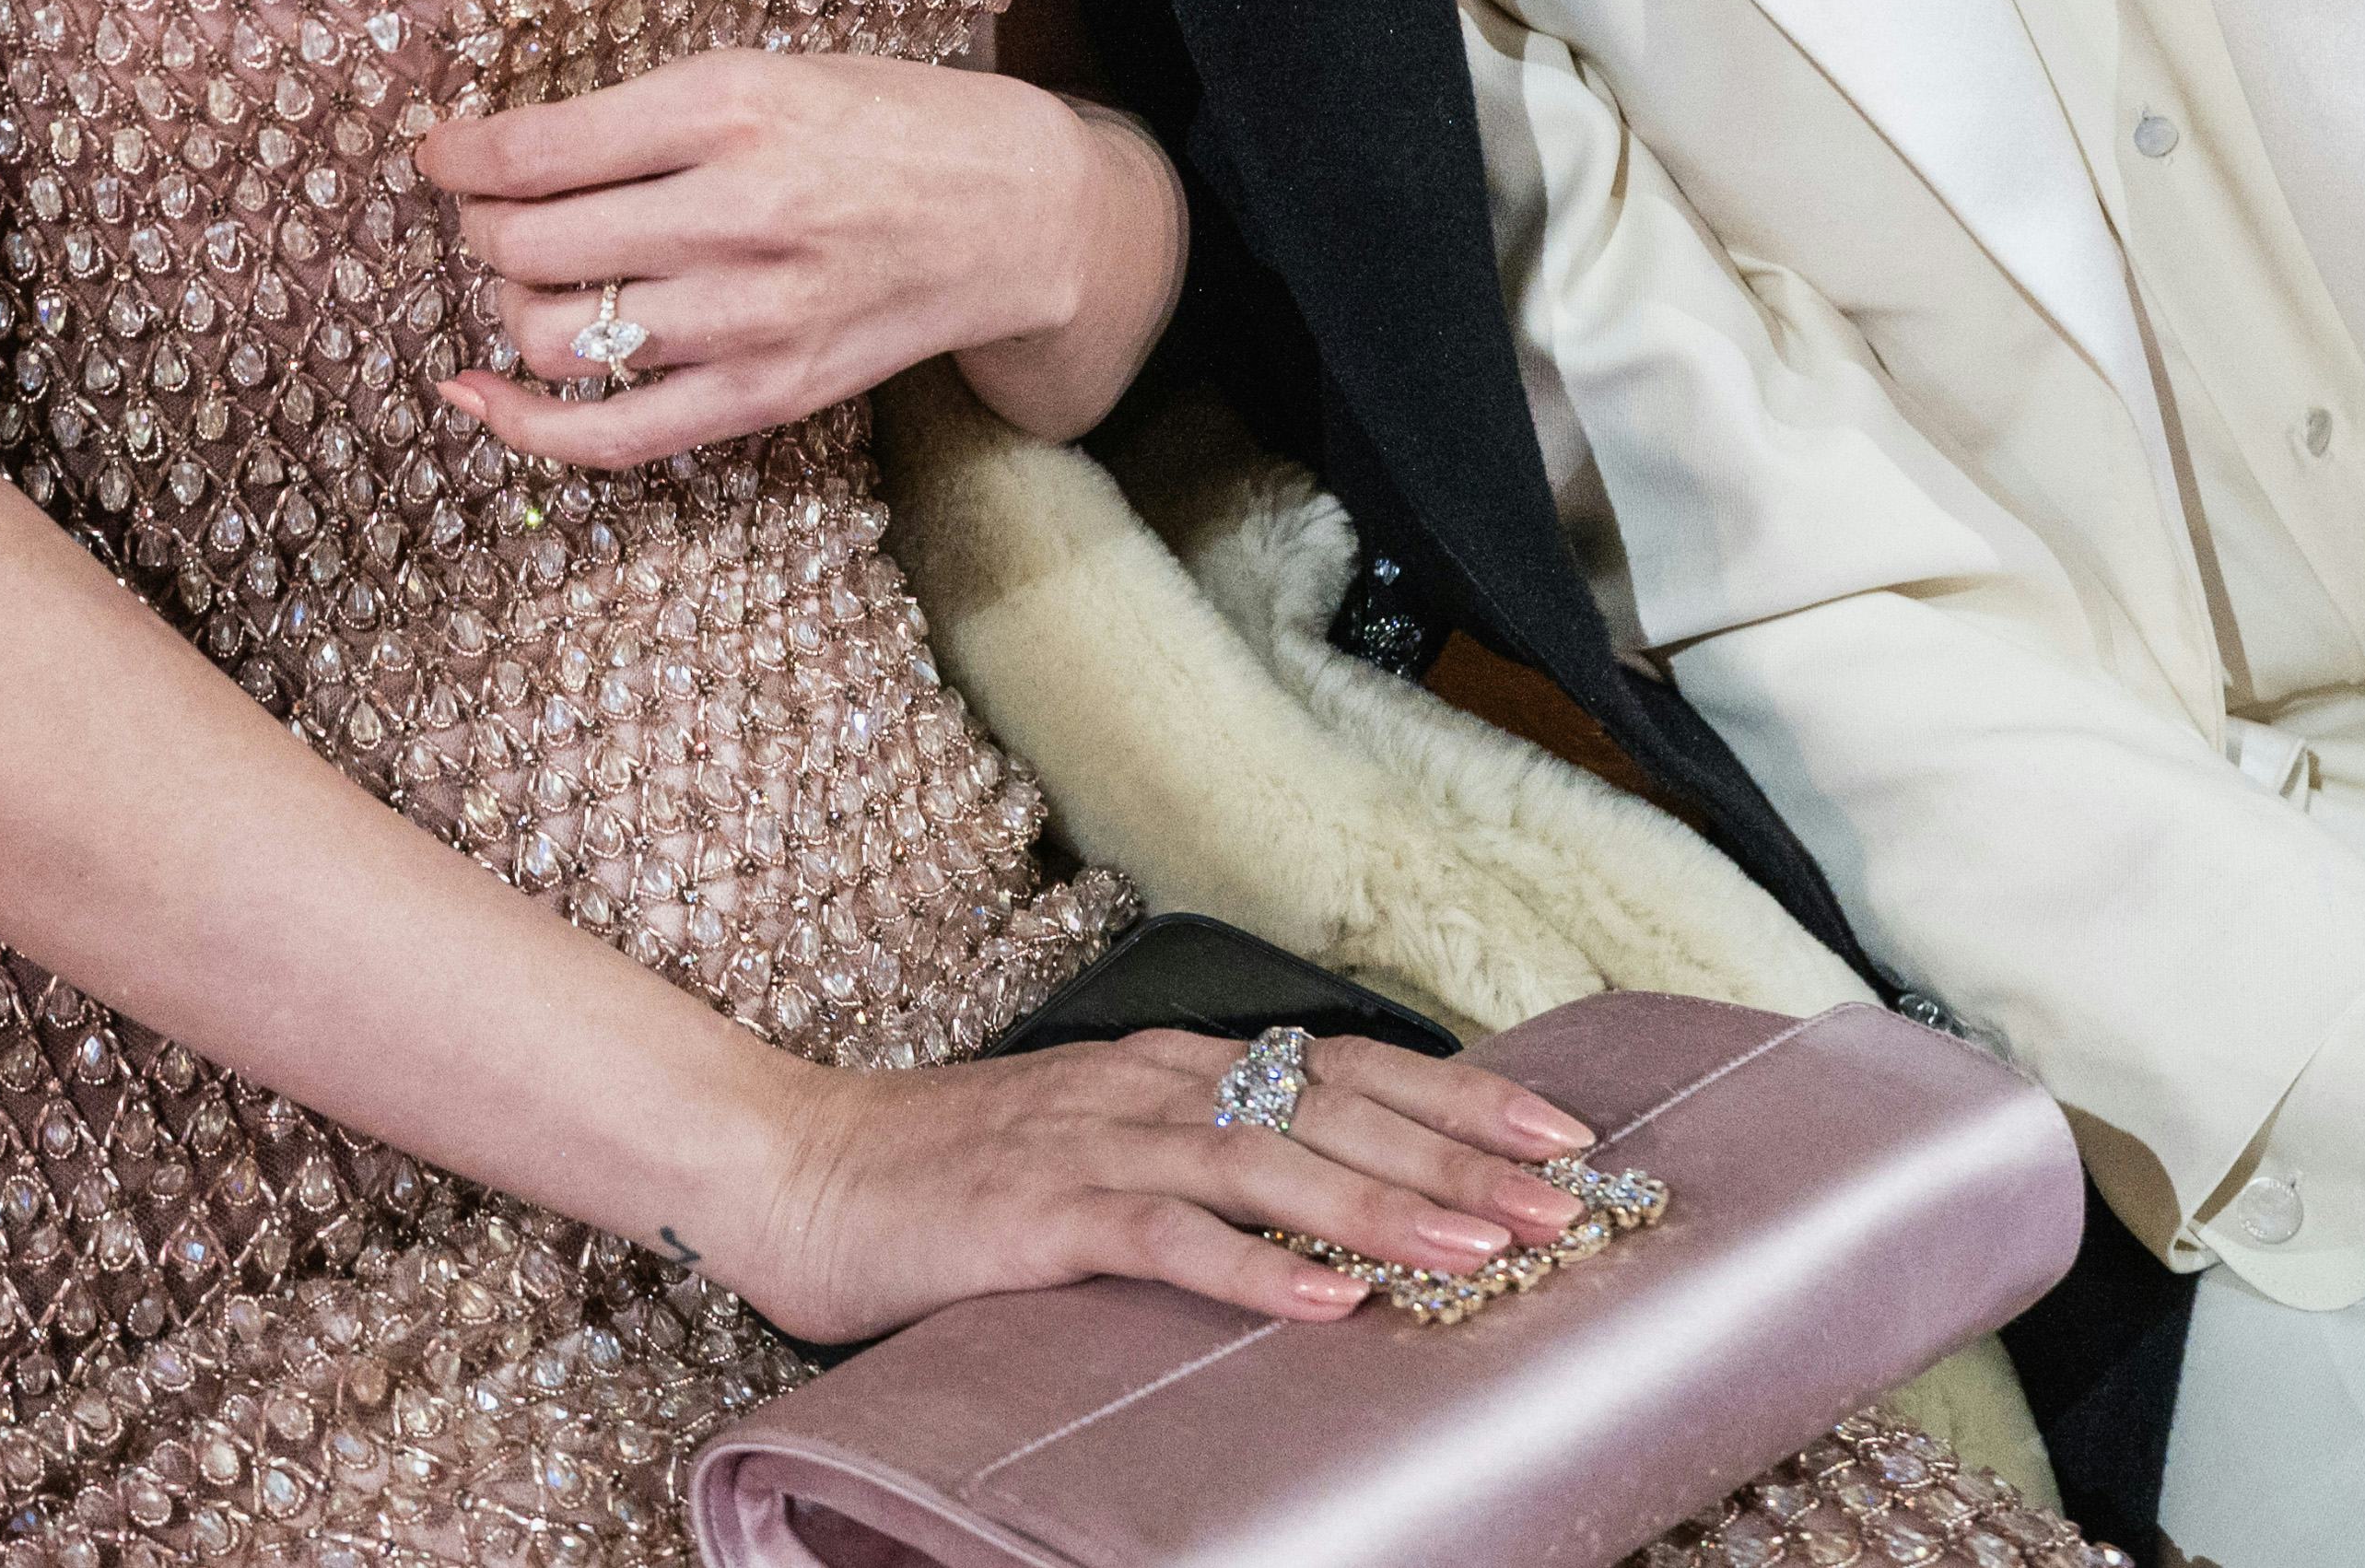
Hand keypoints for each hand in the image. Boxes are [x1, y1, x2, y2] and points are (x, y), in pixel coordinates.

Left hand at [421, 49, 1182, 466]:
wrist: (1019, 214)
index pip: (537, 150)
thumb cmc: (889, 124)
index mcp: (733, 108)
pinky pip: (611, 435)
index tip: (440, 153)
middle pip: (529, 245)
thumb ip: (649, 113)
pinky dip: (522, 422)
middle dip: (482, 227)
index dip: (460, 156)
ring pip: (552, 336)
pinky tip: (477, 393)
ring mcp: (753, 316)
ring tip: (535, 276)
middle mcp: (739, 213)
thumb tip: (503, 153)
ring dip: (511, 304)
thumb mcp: (773, 72)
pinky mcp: (767, 395)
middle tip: (492, 211)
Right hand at [707, 1030, 1605, 1344]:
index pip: (1352, 1068)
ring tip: (1482, 1247)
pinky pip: (1166, 1236)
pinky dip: (1253, 1266)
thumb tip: (1320, 1207)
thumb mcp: (1096, 1149)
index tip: (1565, 1135)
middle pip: (1340, 1111)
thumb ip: (1197, 1163)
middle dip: (1463, 1157)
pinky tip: (1326, 1295)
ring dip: (1386, 1208)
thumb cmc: (947, 1175)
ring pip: (1272, 1165)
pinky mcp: (1041, 1214)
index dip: (1462, 1099)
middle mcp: (1154, 1087)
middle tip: (1569, 1199)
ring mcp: (1098, 1143)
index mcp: (1175, 1069)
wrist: (794, 1168)